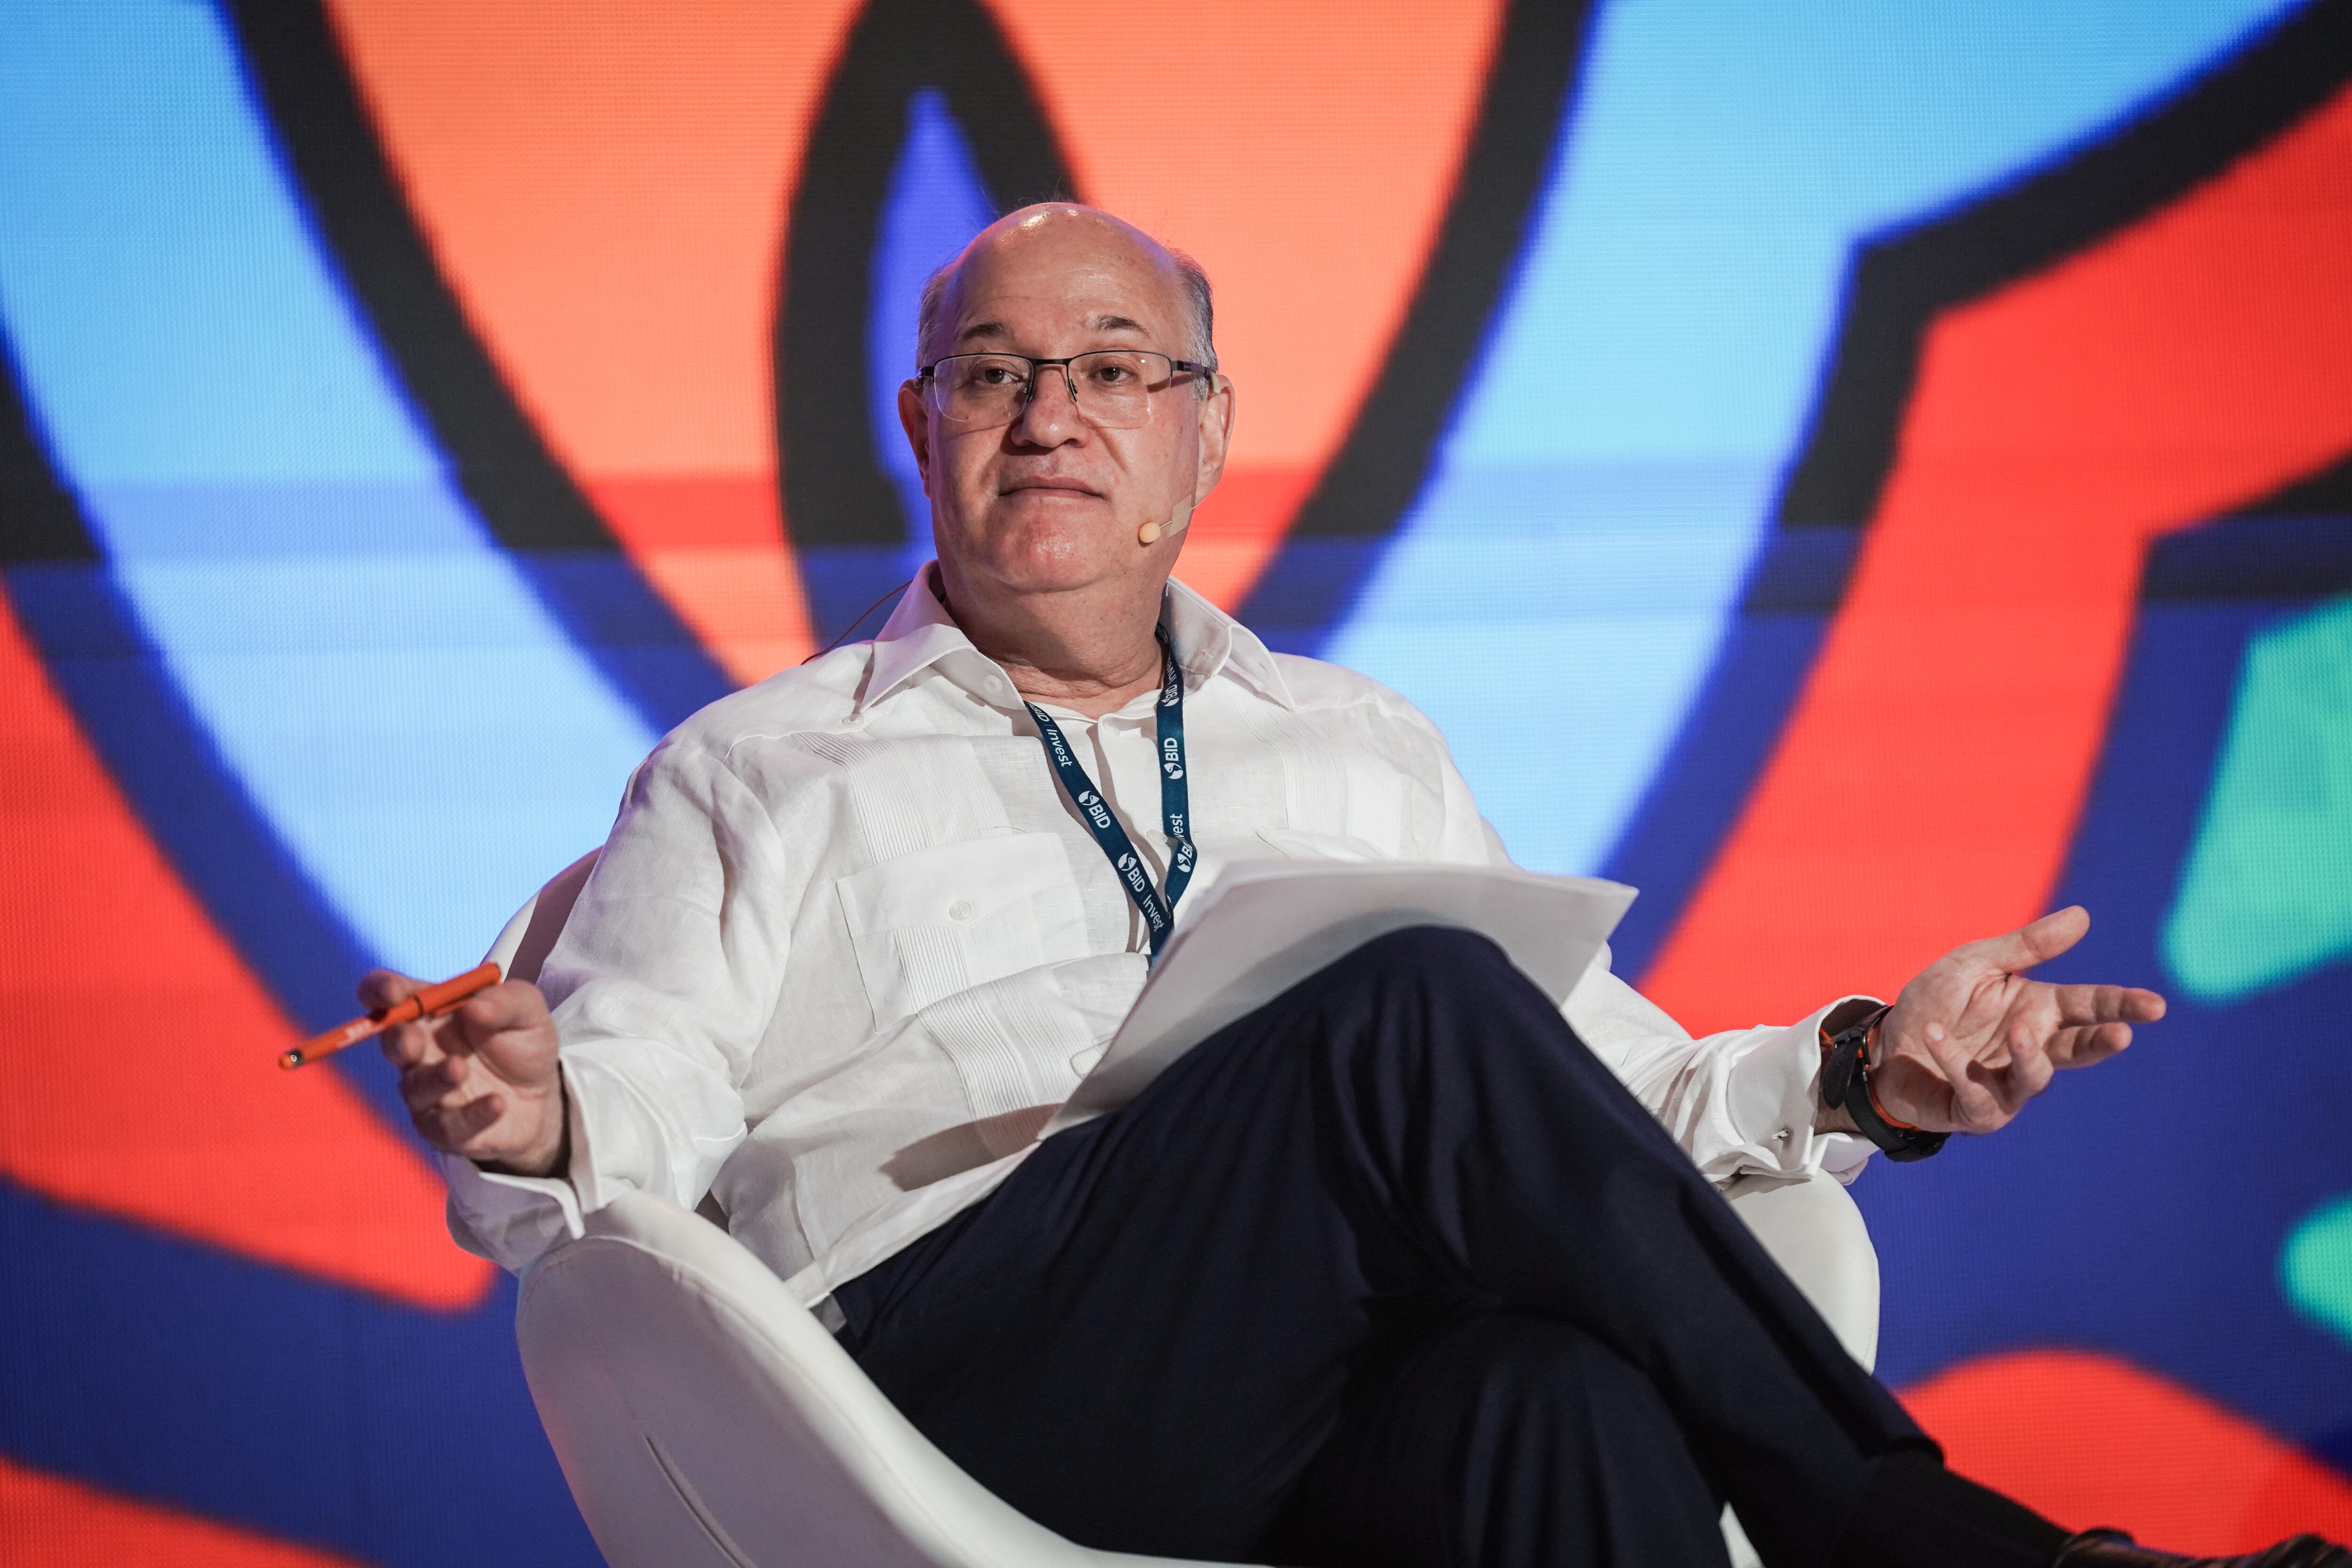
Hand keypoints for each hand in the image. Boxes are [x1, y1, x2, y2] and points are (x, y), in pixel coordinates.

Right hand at [363, 969, 566, 1176]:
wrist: (543, 1096)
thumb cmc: (522, 1044)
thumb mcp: (527, 1011)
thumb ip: (506, 1001)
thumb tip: (474, 1006)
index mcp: (430, 1012)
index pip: (389, 995)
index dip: (380, 990)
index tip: (392, 993)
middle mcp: (420, 1050)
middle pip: (391, 1043)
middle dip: (397, 1040)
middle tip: (413, 1042)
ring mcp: (427, 1091)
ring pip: (416, 1087)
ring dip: (435, 1077)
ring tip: (460, 1069)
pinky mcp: (442, 1127)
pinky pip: (447, 1125)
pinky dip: (472, 1114)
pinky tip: (497, 1103)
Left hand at [1866, 906, 2165, 1135]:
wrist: (1885, 1044)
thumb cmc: (1937, 1002)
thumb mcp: (1976, 964)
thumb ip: (2027, 947)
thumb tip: (2082, 916)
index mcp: (2038, 1011)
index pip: (2089, 1007)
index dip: (2122, 1007)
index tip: (2155, 1005)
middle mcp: (2030, 1050)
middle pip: (2077, 1050)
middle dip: (2101, 1043)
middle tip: (2121, 1034)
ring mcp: (2006, 1086)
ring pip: (2033, 1078)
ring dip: (2028, 1055)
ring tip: (2018, 1031)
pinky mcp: (1975, 1112)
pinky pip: (1977, 1094)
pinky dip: (1959, 1065)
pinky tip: (1937, 1036)